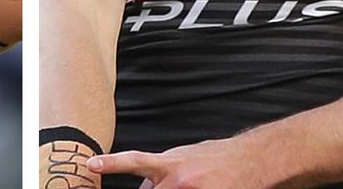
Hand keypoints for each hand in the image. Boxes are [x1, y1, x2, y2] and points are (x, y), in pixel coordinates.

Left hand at [87, 138, 268, 188]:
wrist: (251, 160)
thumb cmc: (216, 156)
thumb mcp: (184, 156)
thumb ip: (160, 170)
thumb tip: (143, 187)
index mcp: (170, 164)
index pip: (135, 162)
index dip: (112, 163)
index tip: (91, 164)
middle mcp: (177, 180)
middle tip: (182, 181)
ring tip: (196, 181)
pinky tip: (202, 184)